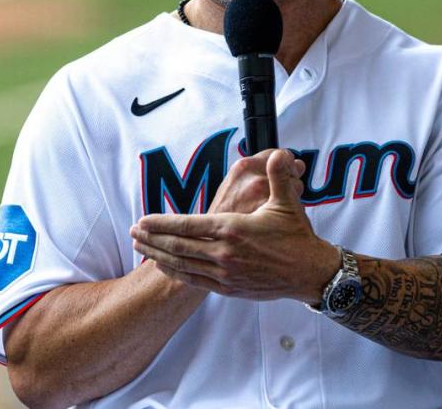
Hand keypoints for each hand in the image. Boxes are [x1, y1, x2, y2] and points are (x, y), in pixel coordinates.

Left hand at [131, 149, 340, 301]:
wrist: (309, 273)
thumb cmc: (296, 237)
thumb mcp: (287, 202)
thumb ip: (277, 175)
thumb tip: (279, 152)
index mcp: (233, 229)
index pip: (187, 226)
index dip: (161, 223)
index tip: (142, 220)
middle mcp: (224, 254)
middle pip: (178, 246)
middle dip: (152, 239)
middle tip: (132, 232)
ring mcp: (225, 274)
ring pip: (182, 264)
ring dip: (158, 255)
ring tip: (141, 248)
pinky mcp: (230, 288)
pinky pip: (195, 280)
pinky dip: (177, 272)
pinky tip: (166, 266)